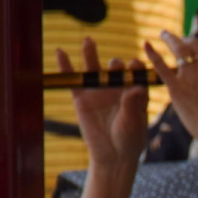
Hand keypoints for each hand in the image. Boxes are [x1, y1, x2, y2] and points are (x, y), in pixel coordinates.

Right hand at [56, 37, 148, 169]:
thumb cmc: (129, 140)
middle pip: (115, 68)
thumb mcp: (133, 122)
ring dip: (91, 53)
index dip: (136, 67)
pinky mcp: (82, 97)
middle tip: (116, 66)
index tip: (135, 65)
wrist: (112, 155)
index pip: (136, 73)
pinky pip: (74, 79)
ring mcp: (99, 90)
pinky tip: (60, 51)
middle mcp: (117, 87)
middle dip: (116, 64)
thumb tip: (137, 86)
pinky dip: (66, 66)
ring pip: (94, 68)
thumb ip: (132, 104)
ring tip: (89, 41)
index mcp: (135, 91)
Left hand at [144, 32, 197, 154]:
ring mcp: (192, 78)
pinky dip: (153, 54)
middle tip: (181, 40)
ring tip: (164, 34)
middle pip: (196, 46)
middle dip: (188, 40)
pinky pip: (162, 67)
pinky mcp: (178, 88)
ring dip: (171, 39)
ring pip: (179, 49)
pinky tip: (146, 44)